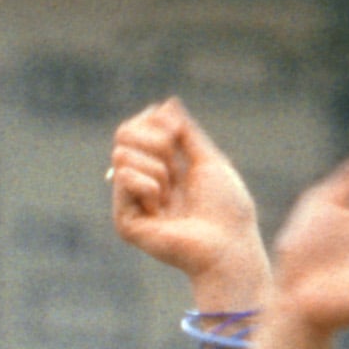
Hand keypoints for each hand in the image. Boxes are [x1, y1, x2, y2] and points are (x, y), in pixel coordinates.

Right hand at [110, 99, 265, 312]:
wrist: (227, 245)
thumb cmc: (226, 208)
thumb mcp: (208, 159)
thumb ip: (185, 132)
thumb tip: (165, 104)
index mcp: (161, 171)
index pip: (136, 129)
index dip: (152, 120)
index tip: (176, 132)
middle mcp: (141, 186)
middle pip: (123, 135)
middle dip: (156, 141)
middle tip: (177, 166)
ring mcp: (130, 204)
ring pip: (122, 155)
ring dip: (157, 169)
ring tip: (172, 195)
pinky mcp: (124, 222)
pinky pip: (124, 177)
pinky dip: (150, 186)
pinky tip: (161, 210)